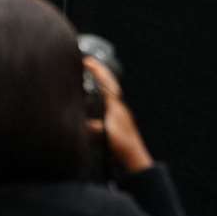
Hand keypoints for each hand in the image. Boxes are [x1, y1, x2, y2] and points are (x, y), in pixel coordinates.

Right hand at [84, 58, 152, 174]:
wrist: (134, 154)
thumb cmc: (122, 145)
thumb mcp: (106, 135)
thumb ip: (94, 127)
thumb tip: (83, 122)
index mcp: (116, 105)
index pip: (106, 83)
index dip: (96, 71)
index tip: (87, 61)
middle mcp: (119, 105)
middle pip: (109, 83)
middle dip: (99, 71)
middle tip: (88, 61)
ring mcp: (119, 111)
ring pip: (109, 90)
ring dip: (101, 80)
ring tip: (91, 72)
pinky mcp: (117, 118)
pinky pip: (108, 98)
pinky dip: (102, 91)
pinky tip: (97, 95)